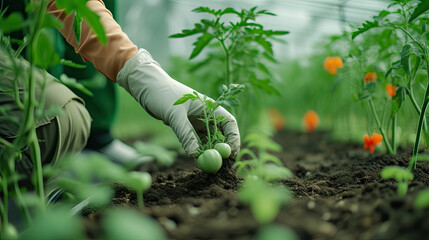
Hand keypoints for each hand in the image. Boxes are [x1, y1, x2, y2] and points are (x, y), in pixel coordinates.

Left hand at [117, 49, 239, 156]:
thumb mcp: (174, 114)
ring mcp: (197, 121)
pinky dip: (198, 150)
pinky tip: (196, 160)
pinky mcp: (187, 126)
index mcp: (210, 106)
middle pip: (221, 134)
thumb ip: (185, 134)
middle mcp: (206, 114)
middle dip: (222, 149)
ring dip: (209, 152)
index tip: (231, 153)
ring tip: (207, 165)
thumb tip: (195, 154)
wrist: (147, 88)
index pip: (229, 122)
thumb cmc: (162, 94)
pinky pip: (196, 141)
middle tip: (221, 165)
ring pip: (208, 139)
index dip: (233, 138)